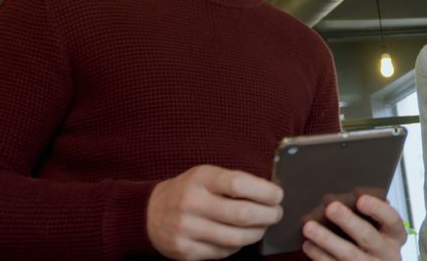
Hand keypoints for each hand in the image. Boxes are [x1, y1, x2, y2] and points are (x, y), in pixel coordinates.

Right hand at [146, 165, 282, 260]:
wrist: (149, 213)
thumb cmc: (188, 190)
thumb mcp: (206, 175)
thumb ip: (234, 181)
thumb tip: (271, 193)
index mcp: (201, 179)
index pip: (239, 184)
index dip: (265, 191)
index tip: (278, 195)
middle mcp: (192, 203)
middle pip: (242, 214)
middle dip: (268, 215)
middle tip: (276, 213)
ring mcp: (187, 229)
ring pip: (236, 238)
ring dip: (257, 233)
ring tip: (262, 226)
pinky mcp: (186, 251)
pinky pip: (223, 252)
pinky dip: (238, 245)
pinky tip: (240, 236)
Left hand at [301, 195, 405, 260]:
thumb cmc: (374, 242)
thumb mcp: (379, 228)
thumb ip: (367, 215)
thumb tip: (339, 197)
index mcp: (395, 235)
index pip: (391, 219)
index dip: (377, 208)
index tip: (361, 199)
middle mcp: (387, 253)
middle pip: (368, 237)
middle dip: (348, 221)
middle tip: (331, 208)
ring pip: (349, 254)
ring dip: (327, 240)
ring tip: (309, 227)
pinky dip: (320, 255)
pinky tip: (309, 245)